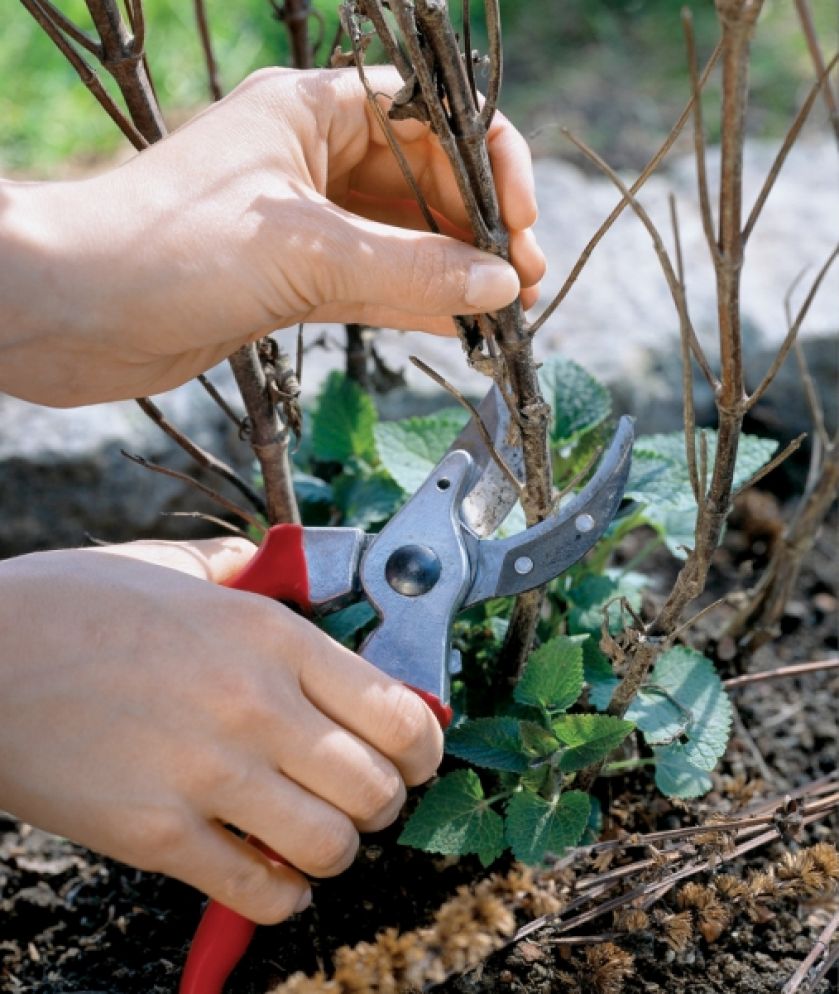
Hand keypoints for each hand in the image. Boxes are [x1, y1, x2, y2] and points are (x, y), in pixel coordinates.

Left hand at [0, 67, 544, 405]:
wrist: (68, 311)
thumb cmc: (162, 247)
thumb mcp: (303, 250)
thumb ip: (411, 268)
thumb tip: (501, 284)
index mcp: (314, 112)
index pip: (430, 121)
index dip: (488, 166)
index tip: (522, 223)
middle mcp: (312, 159)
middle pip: (424, 183)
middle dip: (480, 229)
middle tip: (525, 285)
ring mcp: (302, 222)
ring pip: (401, 239)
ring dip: (455, 271)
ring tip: (508, 311)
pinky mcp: (289, 279)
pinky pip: (373, 284)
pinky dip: (416, 302)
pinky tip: (461, 324)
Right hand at [0, 538, 442, 922]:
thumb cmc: (75, 604)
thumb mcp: (178, 566)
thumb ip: (245, 572)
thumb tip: (281, 574)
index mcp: (272, 637)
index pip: (399, 711)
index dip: (424, 747)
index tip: (416, 756)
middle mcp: (256, 705)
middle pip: (379, 787)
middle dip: (384, 803)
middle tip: (364, 797)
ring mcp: (208, 774)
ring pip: (331, 846)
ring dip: (336, 850)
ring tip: (315, 837)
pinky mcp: (155, 835)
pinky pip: (257, 892)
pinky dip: (281, 898)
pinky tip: (271, 877)